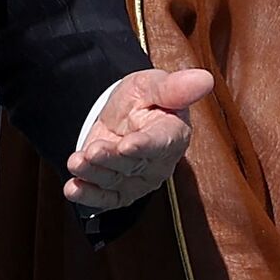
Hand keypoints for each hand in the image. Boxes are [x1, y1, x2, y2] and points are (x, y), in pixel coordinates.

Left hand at [64, 67, 214, 210]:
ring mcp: (140, 180)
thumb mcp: (152, 85)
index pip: (161, 142)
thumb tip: (206, 79)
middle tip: (93, 150)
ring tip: (76, 160)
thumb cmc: (144, 98)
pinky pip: (106, 199)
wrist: (122, 116)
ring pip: (116, 180)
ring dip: (94, 173)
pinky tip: (73, 189)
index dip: (144, 145)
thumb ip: (175, 86)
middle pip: (134, 164)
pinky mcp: (122, 192)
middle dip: (111, 158)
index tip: (128, 145)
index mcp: (173, 133)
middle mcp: (160, 162)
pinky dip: (88, 196)